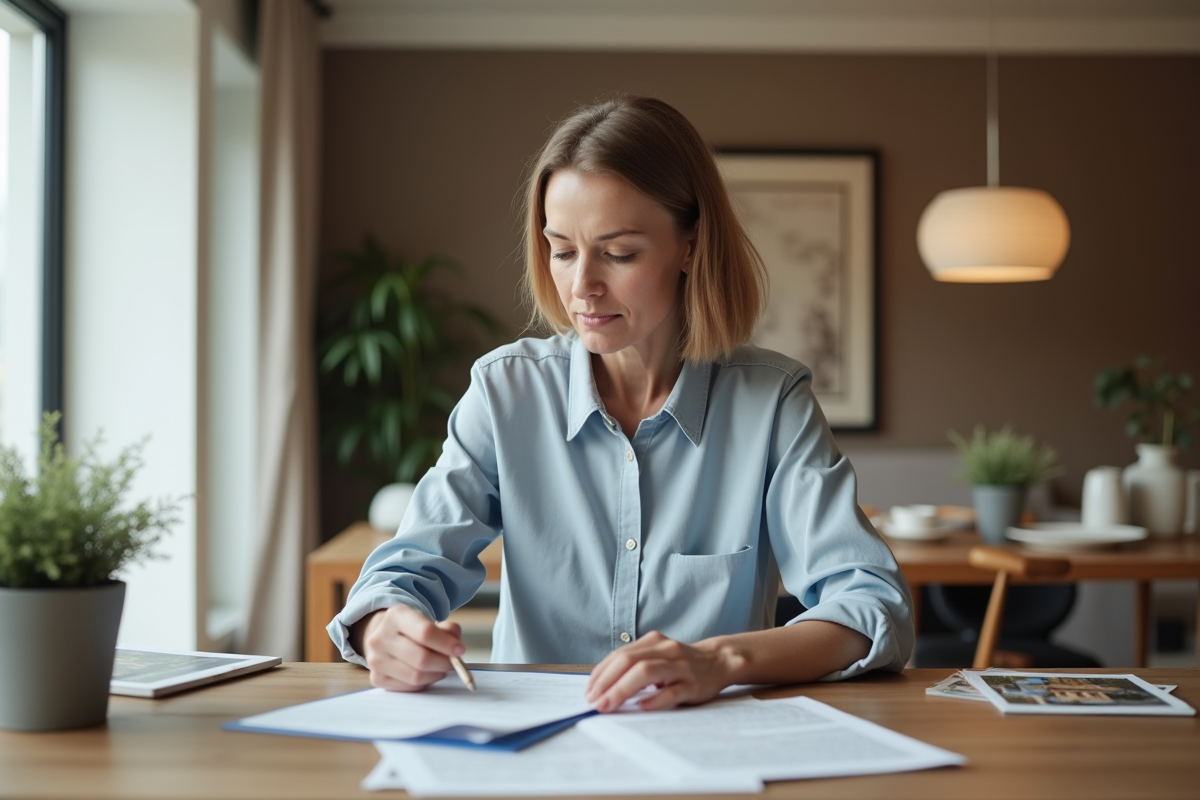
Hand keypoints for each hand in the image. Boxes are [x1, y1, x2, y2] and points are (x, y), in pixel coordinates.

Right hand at [358, 605, 464, 691]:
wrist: (384, 635)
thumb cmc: (411, 629)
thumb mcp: (429, 619)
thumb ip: (448, 631)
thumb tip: (457, 650)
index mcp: (396, 616)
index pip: (425, 632)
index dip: (447, 644)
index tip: (460, 650)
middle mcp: (381, 637)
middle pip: (422, 658)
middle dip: (444, 663)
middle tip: (452, 662)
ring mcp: (376, 659)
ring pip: (416, 676)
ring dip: (435, 674)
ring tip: (440, 668)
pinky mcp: (376, 678)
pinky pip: (408, 687)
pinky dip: (424, 682)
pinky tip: (426, 674)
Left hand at [584, 631, 739, 711]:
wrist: (718, 661)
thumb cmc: (680, 664)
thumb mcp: (657, 656)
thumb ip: (634, 665)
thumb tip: (601, 687)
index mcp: (653, 642)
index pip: (619, 655)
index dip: (601, 673)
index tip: (589, 691)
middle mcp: (665, 650)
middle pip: (629, 661)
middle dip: (607, 682)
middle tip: (593, 702)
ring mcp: (680, 666)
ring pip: (647, 672)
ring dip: (623, 690)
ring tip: (608, 705)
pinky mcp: (693, 684)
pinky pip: (671, 691)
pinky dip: (654, 699)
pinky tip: (641, 707)